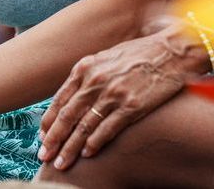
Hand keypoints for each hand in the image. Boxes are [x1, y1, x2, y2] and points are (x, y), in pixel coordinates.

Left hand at [37, 25, 205, 170]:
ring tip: (62, 163)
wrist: (170, 51)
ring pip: (84, 127)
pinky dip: (95, 144)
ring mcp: (113, 93)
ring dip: (71, 148)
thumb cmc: (139, 54)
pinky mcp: (131, 106)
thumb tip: (72, 97)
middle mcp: (96, 80)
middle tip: (44, 155)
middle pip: (68, 115)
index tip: (43, 136)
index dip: (49, 121)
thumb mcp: (107, 57)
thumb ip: (89, 75)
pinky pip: (107, 129)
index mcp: (87, 66)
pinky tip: (87, 154)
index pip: (61, 99)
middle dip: (54, 139)